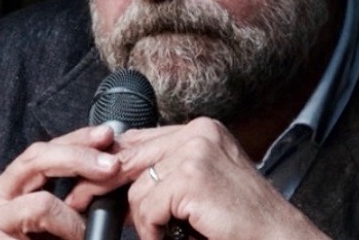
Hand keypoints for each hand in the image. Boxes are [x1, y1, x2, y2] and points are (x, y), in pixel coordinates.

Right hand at [0, 125, 120, 239]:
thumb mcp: (60, 222)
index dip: (78, 139)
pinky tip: (75, 236)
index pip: (48, 150)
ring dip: (74, 217)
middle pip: (39, 157)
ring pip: (42, 199)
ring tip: (86, 231)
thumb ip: (75, 200)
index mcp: (16, 186)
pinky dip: (64, 228)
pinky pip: (37, 222)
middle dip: (80, 156)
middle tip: (113, 165)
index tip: (109, 136)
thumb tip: (111, 177)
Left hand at [68, 117, 328, 239]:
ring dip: (143, 220)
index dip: (108, 162)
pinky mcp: (193, 177)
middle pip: (128, 156)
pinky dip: (154, 231)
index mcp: (201, 130)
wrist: (279, 239)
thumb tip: (113, 174)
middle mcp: (198, 132)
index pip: (138, 138)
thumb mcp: (200, 186)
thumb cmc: (241, 222)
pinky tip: (173, 237)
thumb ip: (166, 172)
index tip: (85, 182)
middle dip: (100, 184)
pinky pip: (147, 207)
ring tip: (164, 233)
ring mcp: (196, 152)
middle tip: (79, 203)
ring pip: (135, 187)